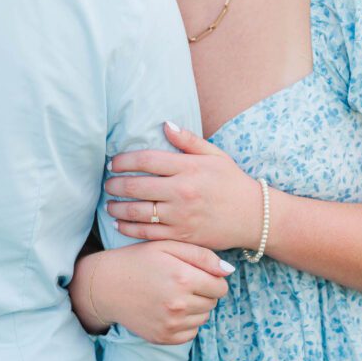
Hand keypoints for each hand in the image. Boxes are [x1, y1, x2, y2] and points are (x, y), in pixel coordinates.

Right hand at [84, 241, 232, 344]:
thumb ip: (202, 256)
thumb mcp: (168, 246)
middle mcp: (179, 305)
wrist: (106, 286)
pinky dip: (185, 323)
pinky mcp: (163, 338)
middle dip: (203, 292)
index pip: (221, 287)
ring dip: (195, 308)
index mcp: (183, 278)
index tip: (196, 273)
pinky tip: (168, 309)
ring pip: (203, 318)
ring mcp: (171, 324)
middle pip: (213, 303)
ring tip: (173, 294)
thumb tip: (229, 271)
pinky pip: (191, 333)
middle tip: (181, 282)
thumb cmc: (139, 261)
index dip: (211, 279)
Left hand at [105, 122, 260, 250]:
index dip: (124, 160)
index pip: (146, 160)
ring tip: (110, 204)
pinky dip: (128, 229)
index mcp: (189, 168)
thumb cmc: (232, 183)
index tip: (114, 163)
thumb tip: (165, 124)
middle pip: (136, 186)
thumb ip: (188, 140)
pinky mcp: (181, 235)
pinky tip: (120, 224)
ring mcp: (181, 216)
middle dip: (115, 184)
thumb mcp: (215, 156)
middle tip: (108, 183)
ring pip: (138, 212)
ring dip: (117, 208)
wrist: (253, 217)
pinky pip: (148, 233)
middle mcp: (182, 191)